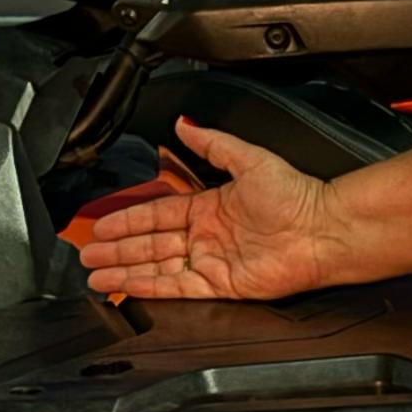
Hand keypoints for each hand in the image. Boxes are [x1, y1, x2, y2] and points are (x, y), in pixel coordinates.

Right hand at [71, 120, 361, 303]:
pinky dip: (149, 286)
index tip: (102, 223)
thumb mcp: (248, 158)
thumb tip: (185, 124)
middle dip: (115, 248)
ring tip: (94, 274)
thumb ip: (212, 143)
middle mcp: (208, 235)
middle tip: (86, 253)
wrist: (325, 229)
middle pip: (149, 242)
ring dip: (124, 269)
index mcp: (211, 206)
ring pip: (156, 266)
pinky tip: (127, 286)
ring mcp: (212, 261)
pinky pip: (176, 287)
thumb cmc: (300, 195)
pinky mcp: (221, 285)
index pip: (157, 212)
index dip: (127, 218)